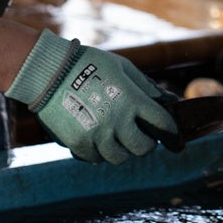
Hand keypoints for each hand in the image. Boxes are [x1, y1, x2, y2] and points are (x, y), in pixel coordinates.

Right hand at [5, 31, 179, 163]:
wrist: (48, 70)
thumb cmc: (89, 64)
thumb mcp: (123, 68)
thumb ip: (146, 87)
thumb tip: (170, 101)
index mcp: (132, 100)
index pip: (163, 124)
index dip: (172, 133)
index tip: (174, 138)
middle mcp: (117, 121)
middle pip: (143, 149)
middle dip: (146, 144)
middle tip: (141, 137)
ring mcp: (97, 135)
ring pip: (119, 158)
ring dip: (122, 149)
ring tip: (115, 136)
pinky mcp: (78, 144)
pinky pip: (95, 158)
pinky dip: (98, 151)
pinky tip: (96, 137)